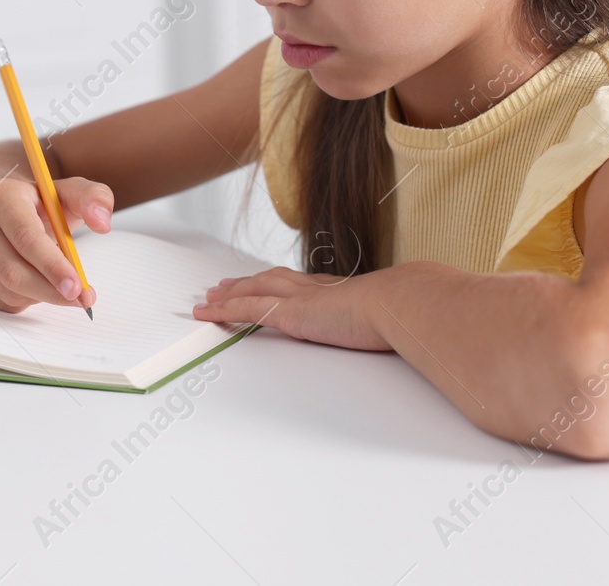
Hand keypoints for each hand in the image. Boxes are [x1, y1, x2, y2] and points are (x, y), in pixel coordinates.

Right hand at [0, 173, 111, 312]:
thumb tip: (102, 222)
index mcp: (1, 197)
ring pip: (7, 290)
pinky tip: (36, 283)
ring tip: (61, 284)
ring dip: (41, 296)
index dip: (52, 265)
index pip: (25, 237)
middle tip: (81, 299)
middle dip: (51, 290)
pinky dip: (26, 300)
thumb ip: (94, 198)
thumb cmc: (41, 203)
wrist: (5, 207)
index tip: (78, 286)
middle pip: (13, 271)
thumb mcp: (70, 193)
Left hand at [193, 267, 394, 351]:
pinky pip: (247, 309)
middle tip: (223, 285)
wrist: (397, 304)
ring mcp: (299, 299)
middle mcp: (313, 288)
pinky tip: (209, 312)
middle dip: (245, 283)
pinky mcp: (289, 313)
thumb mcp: (388, 317)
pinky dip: (224, 310)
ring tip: (210, 297)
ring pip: (253, 291)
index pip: (297, 282)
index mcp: (335, 290)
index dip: (277, 282)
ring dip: (229, 294)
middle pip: (269, 279)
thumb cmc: (400, 312)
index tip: (266, 282)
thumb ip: (382, 322)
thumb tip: (397, 330)